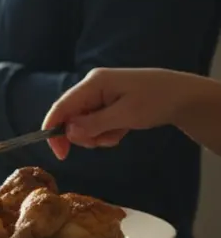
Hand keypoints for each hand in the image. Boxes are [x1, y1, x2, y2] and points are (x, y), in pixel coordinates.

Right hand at [42, 68, 214, 158]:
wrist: (184, 96)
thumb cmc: (156, 101)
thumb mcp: (125, 115)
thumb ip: (94, 124)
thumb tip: (67, 132)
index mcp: (93, 83)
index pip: (61, 107)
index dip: (53, 131)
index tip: (60, 154)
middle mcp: (92, 86)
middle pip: (70, 117)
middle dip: (83, 135)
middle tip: (103, 141)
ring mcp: (99, 94)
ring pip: (82, 123)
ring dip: (96, 136)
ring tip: (118, 134)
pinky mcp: (107, 103)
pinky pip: (95, 123)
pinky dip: (105, 132)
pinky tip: (122, 130)